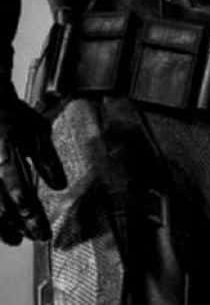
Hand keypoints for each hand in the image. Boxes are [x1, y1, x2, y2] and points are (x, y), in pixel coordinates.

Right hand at [0, 92, 64, 244]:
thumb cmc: (12, 115)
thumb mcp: (36, 131)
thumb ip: (47, 159)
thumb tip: (58, 185)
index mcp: (6, 153)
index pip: (17, 187)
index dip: (28, 210)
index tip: (41, 228)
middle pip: (1, 203)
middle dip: (19, 224)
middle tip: (36, 237)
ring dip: (2, 226)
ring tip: (15, 240)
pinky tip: (2, 227)